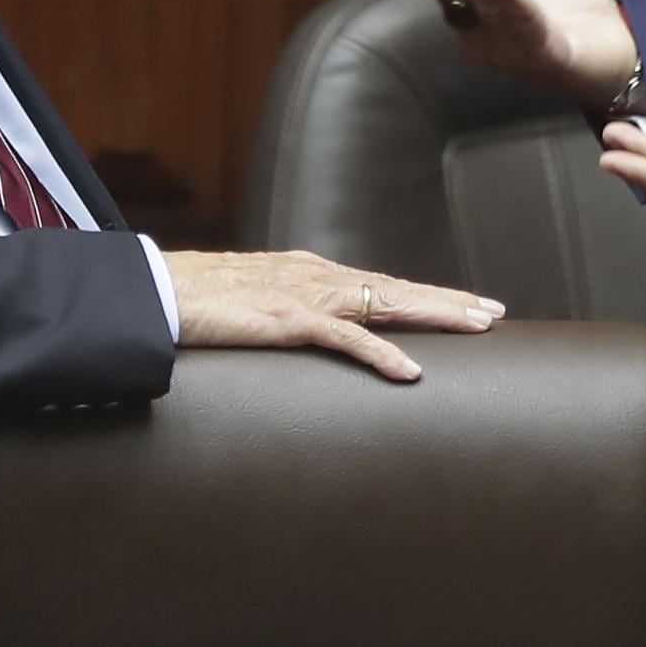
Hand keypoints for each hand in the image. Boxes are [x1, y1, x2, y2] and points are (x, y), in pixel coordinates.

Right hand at [164, 247, 501, 381]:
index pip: (381, 283)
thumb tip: (303, 332)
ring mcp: (304, 296)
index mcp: (309, 274)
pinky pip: (345, 339)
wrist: (152, 292)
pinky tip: (412, 372)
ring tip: (477, 326)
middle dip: (447, 300)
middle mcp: (316, 278)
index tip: (463, 304)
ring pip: (386, 304)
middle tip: (493, 312)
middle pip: (396, 288)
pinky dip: (381, 354)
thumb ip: (282, 315)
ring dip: (435, 315)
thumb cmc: (193, 301)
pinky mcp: (286, 321)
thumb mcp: (251, 306)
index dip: (424, 293)